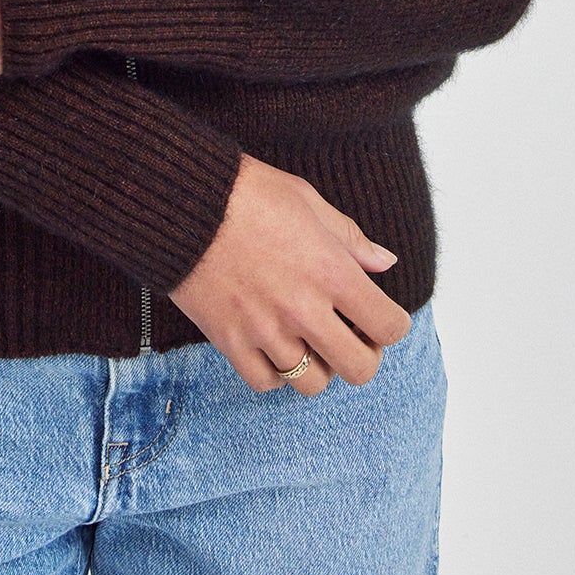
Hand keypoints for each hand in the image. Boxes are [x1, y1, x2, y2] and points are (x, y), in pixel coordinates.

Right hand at [168, 153, 411, 396]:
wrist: (183, 200)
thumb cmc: (249, 192)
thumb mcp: (308, 201)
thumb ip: (350, 238)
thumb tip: (384, 263)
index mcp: (332, 271)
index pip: (388, 327)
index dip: (391, 324)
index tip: (378, 316)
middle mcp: (304, 309)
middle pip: (358, 369)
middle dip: (363, 356)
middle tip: (350, 337)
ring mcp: (265, 330)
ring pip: (311, 383)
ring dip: (318, 365)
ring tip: (309, 341)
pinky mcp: (230, 341)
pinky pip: (266, 382)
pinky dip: (275, 371)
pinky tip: (273, 345)